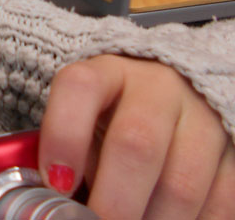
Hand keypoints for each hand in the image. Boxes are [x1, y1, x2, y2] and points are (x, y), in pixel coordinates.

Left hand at [40, 54, 234, 218]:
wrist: (171, 100)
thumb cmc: (113, 117)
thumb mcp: (82, 120)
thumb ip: (70, 152)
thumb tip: (59, 194)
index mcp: (107, 72)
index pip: (81, 87)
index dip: (65, 136)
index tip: (57, 183)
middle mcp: (158, 87)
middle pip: (136, 144)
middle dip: (113, 201)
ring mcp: (203, 117)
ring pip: (181, 183)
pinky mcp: (234, 151)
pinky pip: (220, 201)